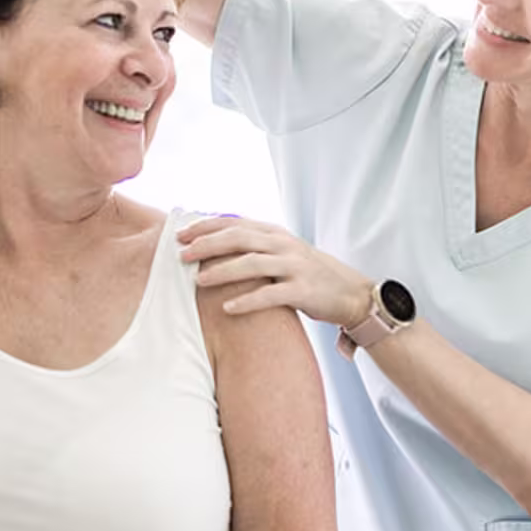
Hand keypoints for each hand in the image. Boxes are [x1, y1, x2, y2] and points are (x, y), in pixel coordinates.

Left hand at [178, 216, 375, 328]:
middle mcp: (283, 245)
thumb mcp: (281, 252)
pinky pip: (271, 295)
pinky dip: (248, 301)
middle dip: (207, 245)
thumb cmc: (307, 274)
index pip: (234, 223)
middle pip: (239, 238)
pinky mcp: (303, 290)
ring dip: (222, 271)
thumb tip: (212, 244)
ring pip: (252, 264)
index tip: (180, 235)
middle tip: (181, 255)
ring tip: (198, 281)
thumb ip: (254, 246)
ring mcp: (294, 266)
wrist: (350, 293)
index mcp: (274, 233)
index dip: (205, 226)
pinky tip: (228, 308)